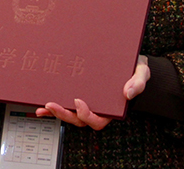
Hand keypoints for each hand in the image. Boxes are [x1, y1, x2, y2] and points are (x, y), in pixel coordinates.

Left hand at [33, 54, 150, 130]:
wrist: (129, 62)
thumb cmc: (135, 69)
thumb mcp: (142, 73)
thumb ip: (138, 82)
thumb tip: (128, 93)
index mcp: (111, 109)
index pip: (97, 121)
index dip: (86, 115)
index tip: (78, 102)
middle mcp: (97, 109)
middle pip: (78, 120)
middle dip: (64, 114)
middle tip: (51, 104)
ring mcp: (86, 103)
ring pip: (69, 115)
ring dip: (55, 113)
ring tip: (44, 106)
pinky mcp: (77, 95)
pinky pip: (64, 105)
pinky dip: (52, 109)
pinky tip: (41, 107)